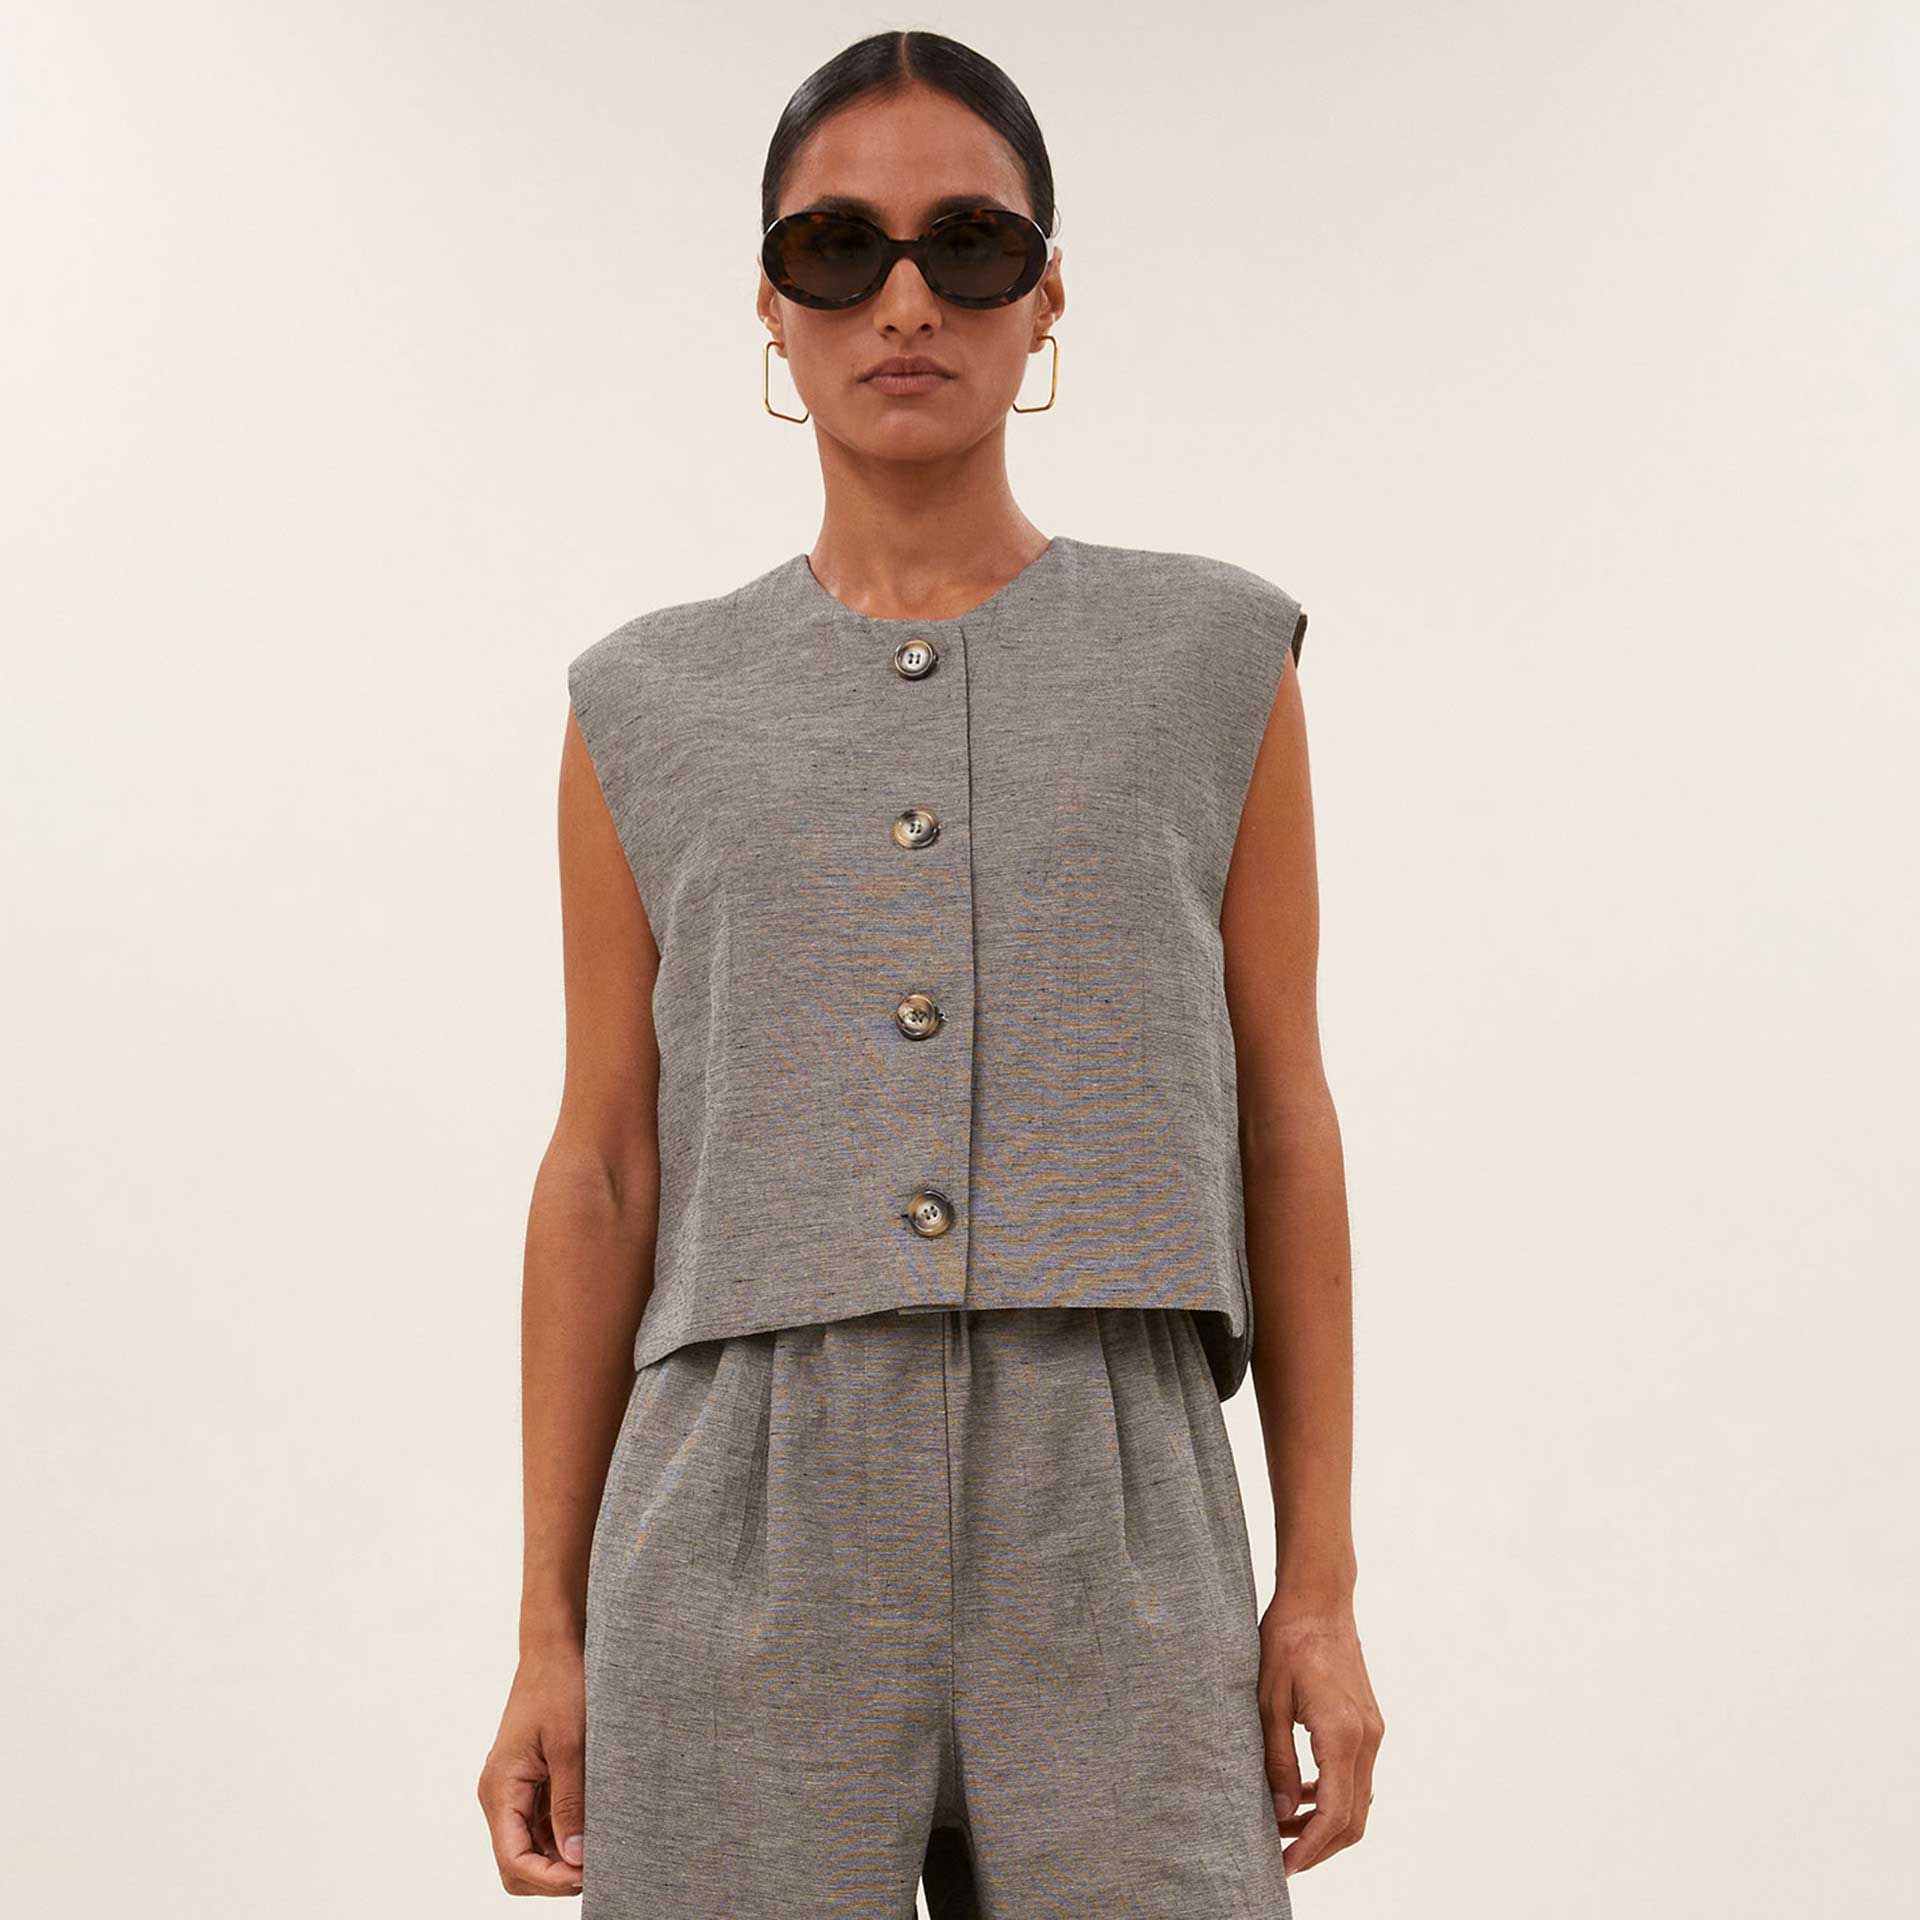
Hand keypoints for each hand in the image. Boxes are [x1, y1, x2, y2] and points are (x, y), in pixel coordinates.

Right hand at [477, 1640, 587, 1896]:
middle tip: (596, 1867)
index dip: (549, 1879)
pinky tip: (590, 1827)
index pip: (514, 1861)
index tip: (588, 1875)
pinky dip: (560, 1834)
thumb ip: (570, 1804)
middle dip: (552, 1875)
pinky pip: (538, 1823)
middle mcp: (498, 1795)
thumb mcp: (571, 1746)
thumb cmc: (561, 1686)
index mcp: (500, 1789)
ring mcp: (512, 1789)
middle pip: (516, 1863)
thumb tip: (574, 1858)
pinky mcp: (528, 1781)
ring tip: (599, 1849)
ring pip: (528, 1847)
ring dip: (558, 1857)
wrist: (554, 1648)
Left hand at [1257, 1592, 1384, 1873]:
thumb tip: (1282, 1813)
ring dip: (1327, 1824)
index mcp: (1343, 1733)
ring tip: (1285, 1830)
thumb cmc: (1287, 1641)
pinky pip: (1357, 1776)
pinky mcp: (1368, 1724)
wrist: (1319, 1600)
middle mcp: (1367, 1738)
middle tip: (1282, 1858)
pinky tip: (1301, 1795)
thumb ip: (1277, 1759)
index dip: (1311, 1847)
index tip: (1285, 1867)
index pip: (1336, 1813)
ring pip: (1359, 1801)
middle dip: (1320, 1846)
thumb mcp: (1268, 1700)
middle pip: (1354, 1818)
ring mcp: (1372, 1731)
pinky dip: (1334, 1796)